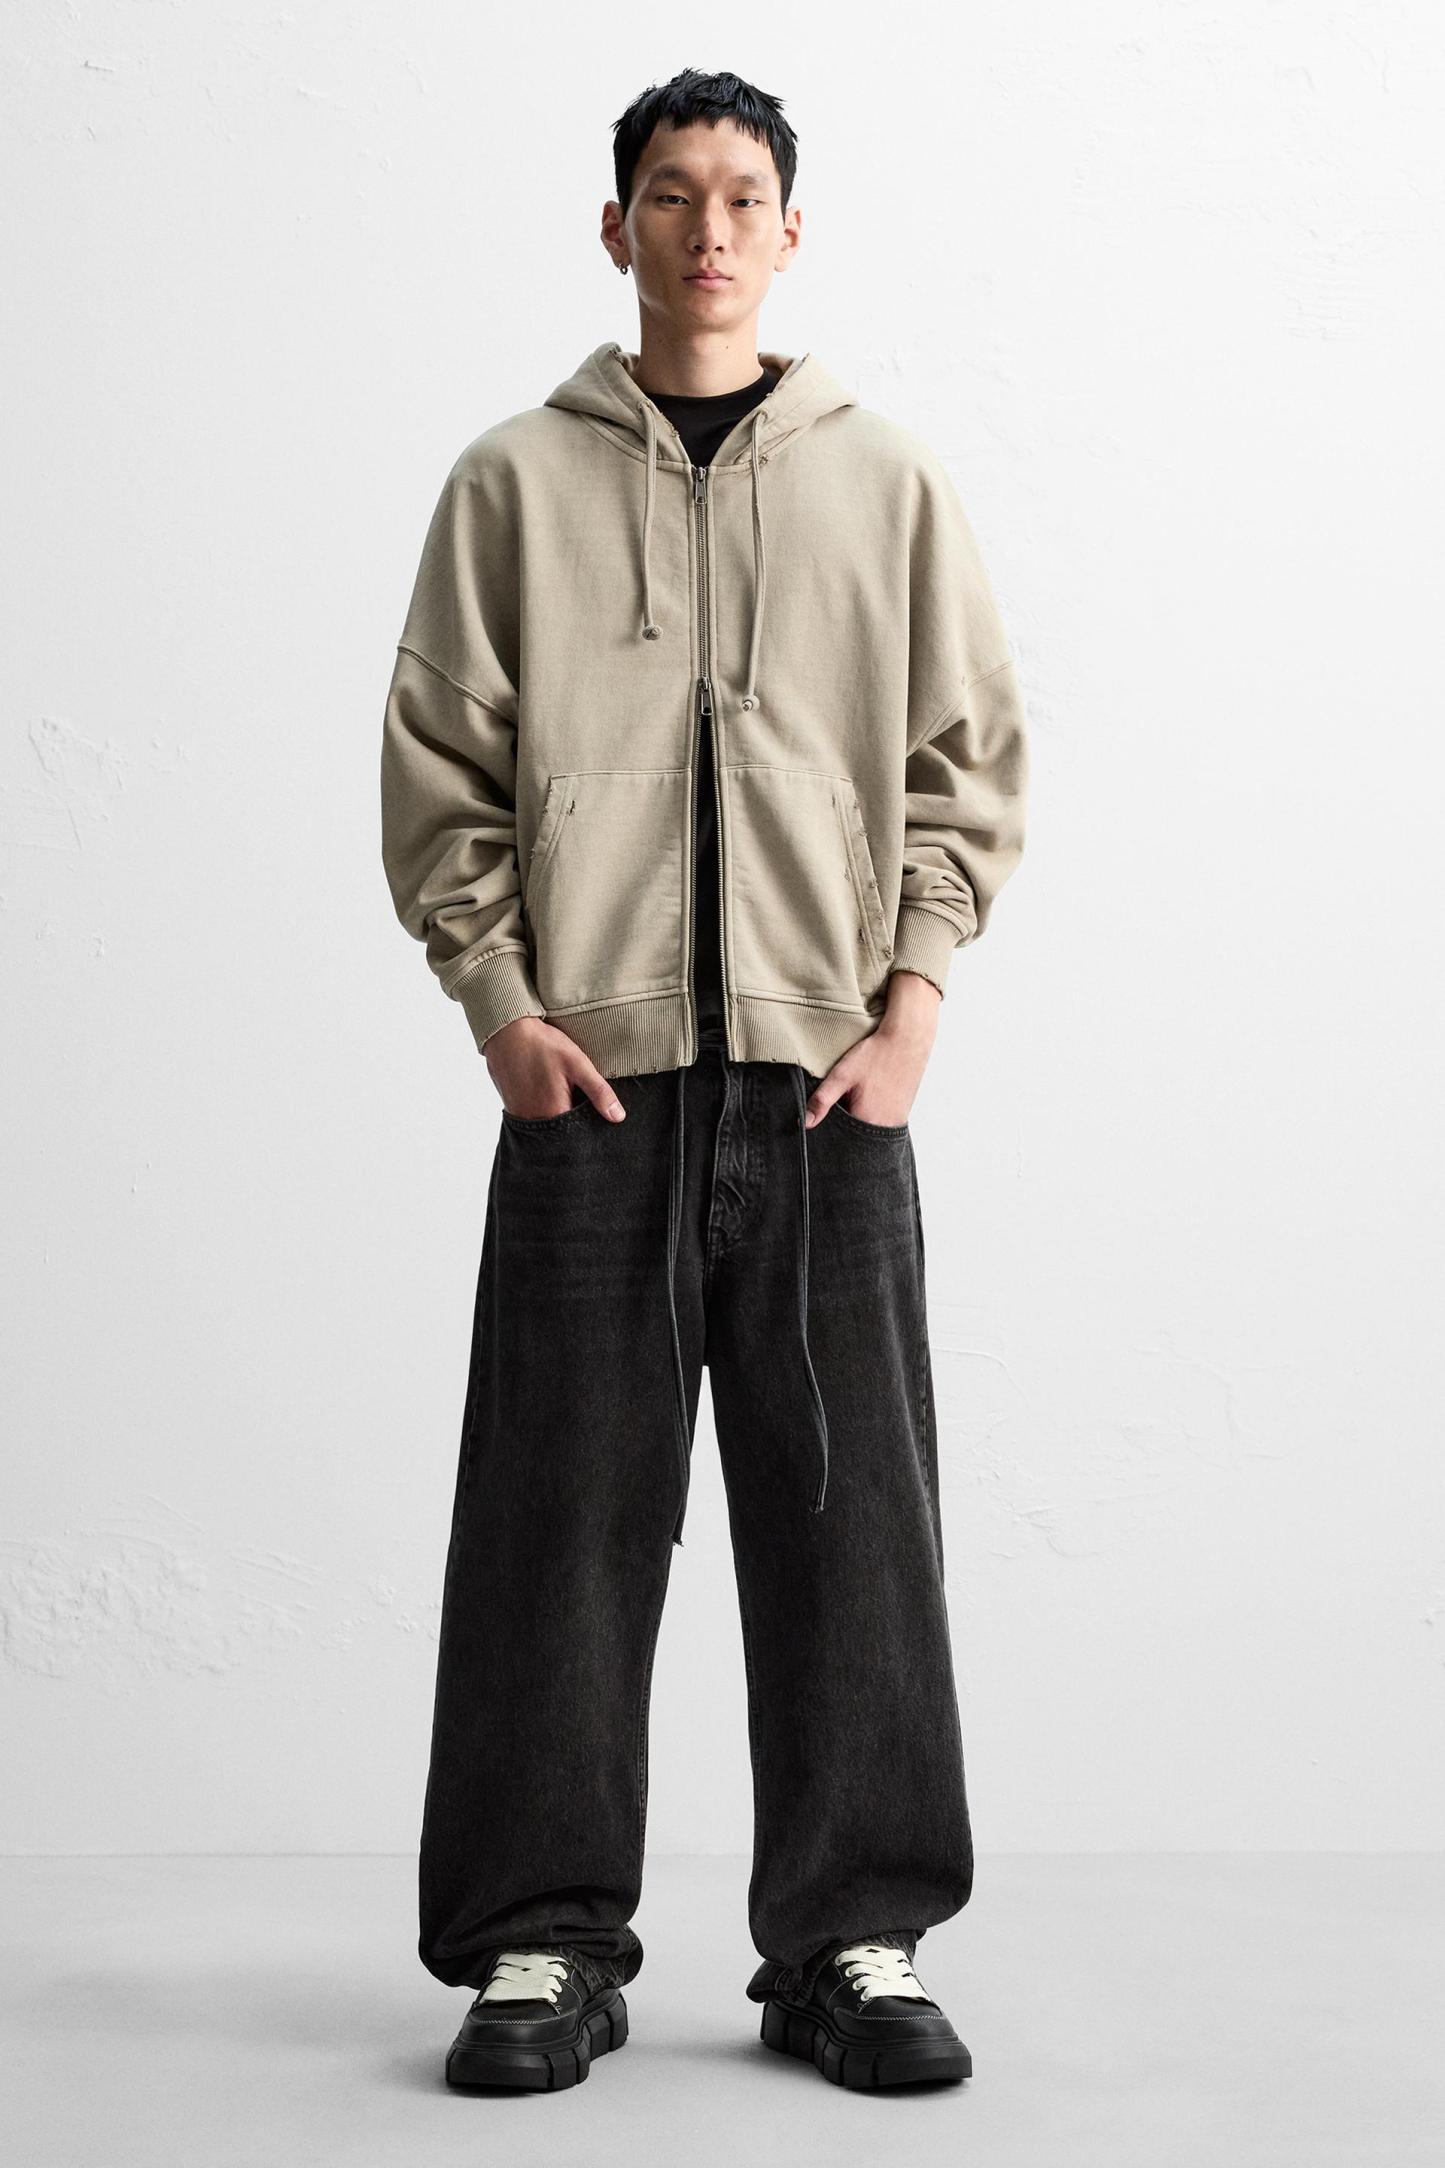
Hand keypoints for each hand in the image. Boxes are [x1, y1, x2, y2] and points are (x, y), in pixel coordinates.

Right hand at [484, 1016, 625, 1121]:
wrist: (506, 1031)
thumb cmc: (542, 1045)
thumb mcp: (578, 1064)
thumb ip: (599, 1092)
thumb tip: (618, 1117)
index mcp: (554, 1114)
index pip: (579, 1134)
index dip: (589, 1125)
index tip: (594, 1111)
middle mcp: (535, 1121)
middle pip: (562, 1132)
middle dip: (574, 1121)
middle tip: (576, 1095)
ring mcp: (521, 1116)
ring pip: (548, 1125)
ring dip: (558, 1115)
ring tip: (561, 1091)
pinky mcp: (513, 1108)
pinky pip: (534, 1117)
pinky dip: (543, 1109)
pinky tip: (547, 1091)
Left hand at [802, 970, 939, 1128]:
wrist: (908, 1040)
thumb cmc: (876, 1055)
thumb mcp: (842, 1075)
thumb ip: (822, 1100)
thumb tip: (804, 1122)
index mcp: (867, 1122)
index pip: (841, 1140)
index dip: (831, 1130)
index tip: (829, 1115)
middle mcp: (884, 1128)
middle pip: (855, 1137)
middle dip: (844, 1126)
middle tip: (846, 1099)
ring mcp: (896, 1123)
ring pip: (867, 1130)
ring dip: (858, 1119)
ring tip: (860, 1096)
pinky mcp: (902, 1115)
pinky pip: (880, 1123)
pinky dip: (871, 1115)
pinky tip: (870, 1097)